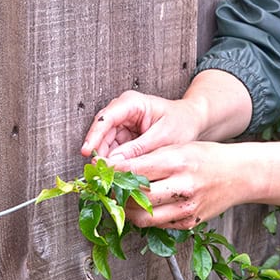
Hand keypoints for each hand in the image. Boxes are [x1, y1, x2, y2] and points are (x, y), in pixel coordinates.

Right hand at [81, 90, 205, 161]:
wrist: (191, 121)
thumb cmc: (181, 123)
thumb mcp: (162, 137)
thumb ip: (138, 149)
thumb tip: (114, 162)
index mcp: (132, 103)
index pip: (106, 118)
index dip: (95, 135)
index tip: (87, 152)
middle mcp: (123, 110)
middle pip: (102, 131)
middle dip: (99, 151)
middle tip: (98, 171)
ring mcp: (122, 123)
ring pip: (105, 143)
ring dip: (105, 159)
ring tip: (107, 176)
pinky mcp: (124, 136)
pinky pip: (113, 149)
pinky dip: (114, 161)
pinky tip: (115, 173)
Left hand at [115, 142, 245, 229]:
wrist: (240, 175)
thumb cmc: (206, 157)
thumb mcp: (179, 147)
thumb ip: (149, 158)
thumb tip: (116, 167)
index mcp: (178, 161)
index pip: (134, 170)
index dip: (113, 172)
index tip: (101, 170)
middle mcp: (183, 186)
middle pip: (136, 196)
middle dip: (117, 193)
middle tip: (108, 187)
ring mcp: (187, 208)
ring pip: (144, 217)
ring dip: (127, 211)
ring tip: (122, 200)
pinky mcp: (190, 223)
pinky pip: (158, 225)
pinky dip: (146, 217)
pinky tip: (144, 207)